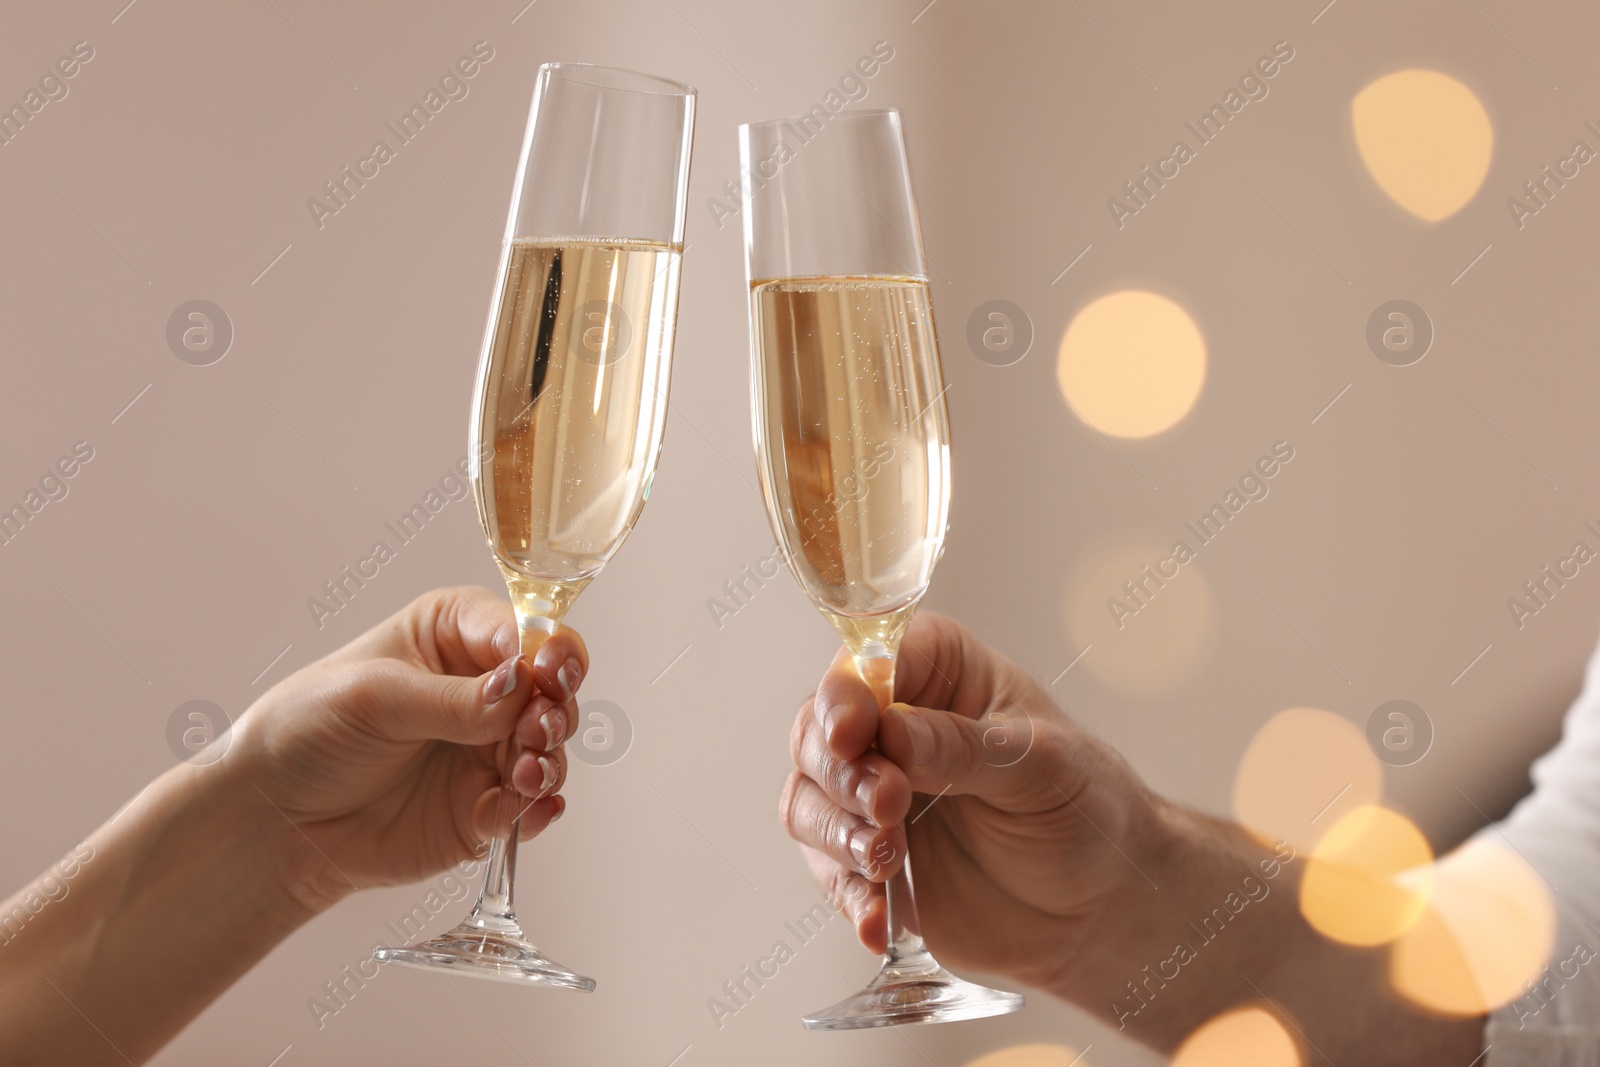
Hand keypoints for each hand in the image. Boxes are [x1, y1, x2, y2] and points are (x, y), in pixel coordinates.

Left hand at [228, 585, 587, 910]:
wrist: (270, 818)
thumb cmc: (307, 730)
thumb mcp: (374, 698)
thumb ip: (452, 700)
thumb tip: (520, 687)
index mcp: (455, 634)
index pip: (524, 632)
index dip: (550, 650)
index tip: (552, 673)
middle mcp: (482, 688)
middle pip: (552, 690)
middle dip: (556, 709)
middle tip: (537, 730)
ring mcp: (487, 749)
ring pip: (550, 749)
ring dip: (551, 760)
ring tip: (527, 775)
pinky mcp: (483, 805)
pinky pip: (529, 806)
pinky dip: (538, 809)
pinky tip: (531, 810)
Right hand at [779, 610, 1156, 992]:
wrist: (1099, 904)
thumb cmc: (1084, 808)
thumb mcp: (1042, 766)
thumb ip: (966, 748)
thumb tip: (894, 733)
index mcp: (938, 671)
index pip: (869, 660)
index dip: (847, 693)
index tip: (854, 733)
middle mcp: (892, 725)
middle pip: (816, 730)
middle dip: (841, 773)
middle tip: (889, 806)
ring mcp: (872, 794)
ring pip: (807, 798)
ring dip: (838, 833)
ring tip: (888, 861)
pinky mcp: (867, 858)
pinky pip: (828, 870)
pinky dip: (846, 894)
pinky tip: (877, 919)